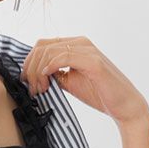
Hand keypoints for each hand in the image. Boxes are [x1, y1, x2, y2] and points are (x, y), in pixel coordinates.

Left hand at [20, 36, 148, 128]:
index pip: (42, 45)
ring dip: (38, 72)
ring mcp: (87, 50)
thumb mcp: (69, 82)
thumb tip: (34, 76)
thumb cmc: (98, 93)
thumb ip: (54, 75)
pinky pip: (63, 58)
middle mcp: (80, 42)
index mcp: (74, 46)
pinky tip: (46, 80)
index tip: (26, 84)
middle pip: (42, 46)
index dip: (28, 63)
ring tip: (40, 90)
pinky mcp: (93, 62)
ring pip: (49, 52)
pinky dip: (50, 68)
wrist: (122, 105)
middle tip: (31, 89)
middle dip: (30, 69)